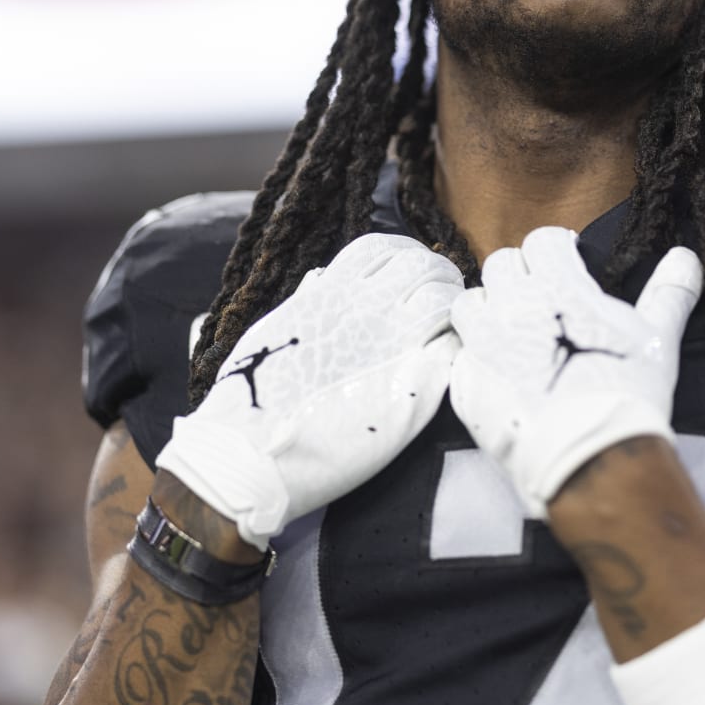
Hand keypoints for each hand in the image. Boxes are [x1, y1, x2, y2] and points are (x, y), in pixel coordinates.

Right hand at [157, 233, 462, 549]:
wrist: (252, 456)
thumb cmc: (251, 398)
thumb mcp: (273, 331)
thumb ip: (306, 303)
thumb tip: (322, 281)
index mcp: (332, 292)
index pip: (386, 248)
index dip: (405, 256)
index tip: (409, 276)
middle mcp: (367, 309)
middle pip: (427, 267)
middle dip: (439, 278)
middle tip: (440, 301)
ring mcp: (394, 346)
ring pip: (448, 302)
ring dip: (452, 311)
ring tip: (446, 331)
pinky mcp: (414, 389)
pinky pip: (452, 352)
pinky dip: (453, 350)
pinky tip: (443, 365)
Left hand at [448, 227, 702, 517]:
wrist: (589, 461)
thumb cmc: (626, 394)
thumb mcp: (657, 339)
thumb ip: (669, 293)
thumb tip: (685, 256)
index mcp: (555, 285)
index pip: (541, 241)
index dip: (557, 248)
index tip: (569, 262)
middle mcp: (511, 306)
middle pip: (501, 264)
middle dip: (522, 273)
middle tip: (545, 297)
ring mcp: (482, 345)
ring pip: (470, 302)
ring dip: (490, 306)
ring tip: (515, 327)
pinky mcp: (466, 383)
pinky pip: (461, 352)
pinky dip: (478, 353)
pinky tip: (502, 369)